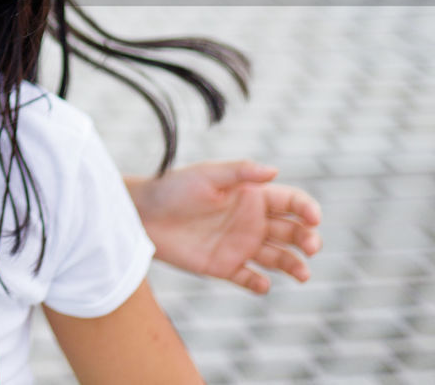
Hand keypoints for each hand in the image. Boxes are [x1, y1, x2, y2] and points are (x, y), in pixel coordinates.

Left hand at [128, 160, 321, 293]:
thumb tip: (274, 171)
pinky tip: (261, 284)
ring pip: (279, 258)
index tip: (313, 218)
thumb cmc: (172, 188)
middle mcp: (251, 221)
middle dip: (308, 239)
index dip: (307, 209)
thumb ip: (240, 172)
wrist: (141, 214)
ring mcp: (240, 245)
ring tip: (301, 273)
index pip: (291, 202)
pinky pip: (250, 278)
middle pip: (293, 232)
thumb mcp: (206, 174)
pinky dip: (259, 284)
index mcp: (251, 196)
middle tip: (311, 247)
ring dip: (294, 265)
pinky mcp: (225, 266)